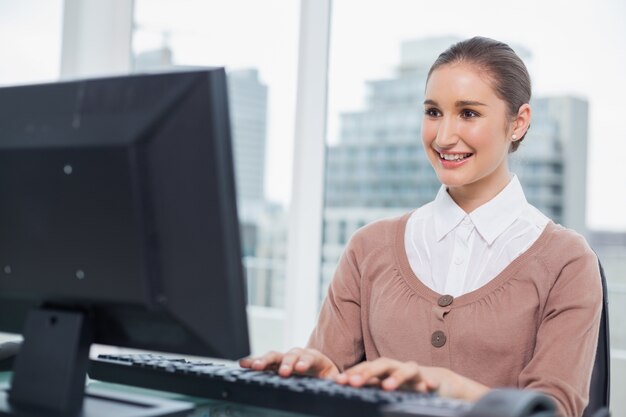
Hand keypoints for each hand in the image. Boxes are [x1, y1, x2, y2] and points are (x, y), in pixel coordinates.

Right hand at [239, 348, 339, 378]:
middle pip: (291, 354)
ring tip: (256, 367)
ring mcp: (285, 358)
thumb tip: (341, 384)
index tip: (301, 367)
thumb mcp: (333, 379)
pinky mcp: (275, 363)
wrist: (319, 371)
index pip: (311, 357)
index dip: (305, 362)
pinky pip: (264, 362)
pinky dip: (254, 362)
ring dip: (265, 360)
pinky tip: (243, 364)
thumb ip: (335, 381)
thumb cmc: (326, 377)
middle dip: (286, 362)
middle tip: (282, 371)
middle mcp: (299, 354)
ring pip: (275, 356)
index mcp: (316, 358)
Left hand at [335, 357, 488, 401]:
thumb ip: (371, 389)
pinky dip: (426, 382)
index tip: (337, 381)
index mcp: (382, 372)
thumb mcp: (386, 388)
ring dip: (395, 377)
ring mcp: (411, 372)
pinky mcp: (428, 378)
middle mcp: (395, 368)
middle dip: (366, 372)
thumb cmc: (406, 387)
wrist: (437, 383)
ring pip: (403, 369)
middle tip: (353, 382)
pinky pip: (428, 379)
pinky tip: (427, 387)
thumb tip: (348, 394)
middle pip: (379, 365)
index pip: (364, 369)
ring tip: (386, 387)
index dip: (351, 373)